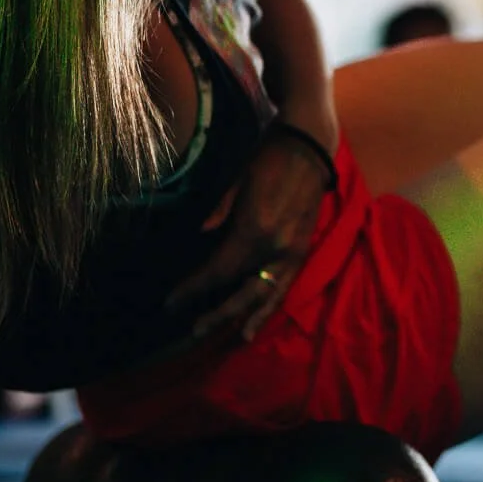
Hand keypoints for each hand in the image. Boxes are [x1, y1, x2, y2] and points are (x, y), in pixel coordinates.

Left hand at [165, 135, 332, 345]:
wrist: (310, 144)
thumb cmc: (268, 156)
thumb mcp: (238, 180)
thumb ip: (221, 211)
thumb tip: (202, 235)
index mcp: (254, 230)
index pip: (219, 271)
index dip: (194, 288)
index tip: (172, 301)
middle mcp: (275, 248)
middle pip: (242, 291)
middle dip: (218, 313)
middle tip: (194, 330)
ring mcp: (292, 251)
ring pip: (268, 294)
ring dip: (249, 316)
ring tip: (236, 336)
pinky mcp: (302, 248)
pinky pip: (284, 284)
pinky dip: (272, 303)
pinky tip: (261, 315)